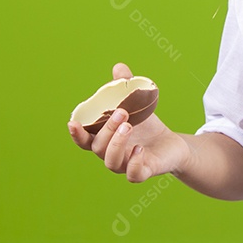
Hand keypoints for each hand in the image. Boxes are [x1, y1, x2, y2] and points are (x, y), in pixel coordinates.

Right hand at [67, 62, 190, 183]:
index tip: (72, 122)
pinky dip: (133, 163)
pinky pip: (133, 174)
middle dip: (106, 129)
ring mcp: (125, 165)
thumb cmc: (147, 126)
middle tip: (121, 112)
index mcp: (104, 139)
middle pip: (98, 147)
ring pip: (111, 162)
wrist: (170, 145)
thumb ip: (125, 88)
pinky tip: (139, 149)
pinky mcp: (142, 172)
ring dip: (116, 144)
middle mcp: (111, 154)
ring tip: (128, 126)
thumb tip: (119, 67)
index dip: (77, 134)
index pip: (84, 140)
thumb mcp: (137, 104)